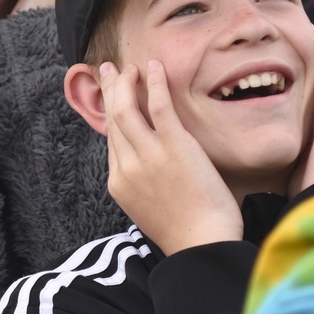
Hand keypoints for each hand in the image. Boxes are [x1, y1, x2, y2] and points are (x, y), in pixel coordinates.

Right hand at [99, 60, 242, 254]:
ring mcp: (149, 156)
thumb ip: (142, 185)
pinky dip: (154, 83)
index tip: (115, 96)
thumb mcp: (150, 209)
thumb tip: (148, 169)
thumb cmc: (187, 233)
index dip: (111, 113)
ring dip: (125, 83)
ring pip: (126, 109)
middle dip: (110, 90)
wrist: (203, 245)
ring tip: (130, 68)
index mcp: (119, 183)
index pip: (112, 139)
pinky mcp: (174, 146)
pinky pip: (158, 106)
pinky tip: (154, 67)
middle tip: (110, 70)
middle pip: (113, 119)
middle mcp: (128, 166)